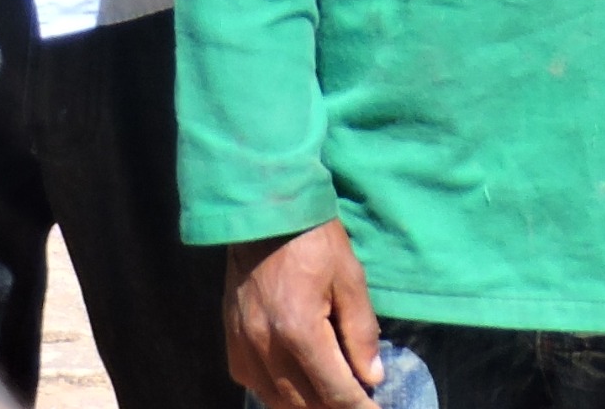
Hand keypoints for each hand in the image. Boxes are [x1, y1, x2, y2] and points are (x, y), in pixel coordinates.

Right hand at [226, 222, 384, 408]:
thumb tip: (371, 377)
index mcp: (299, 332)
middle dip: (336, 408)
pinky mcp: (232, 345)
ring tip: (333, 399)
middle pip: (305, 405)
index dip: (359, 407)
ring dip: (308, 405)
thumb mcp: (350, 278)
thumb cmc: (314, 241)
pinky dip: (280, 394)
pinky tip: (299, 386)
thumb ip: (360, 332)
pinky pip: (256, 385)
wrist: (264, 215)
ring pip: (277, 402)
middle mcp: (266, 350)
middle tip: (358, 403)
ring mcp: (244, 349)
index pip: (334, 391)